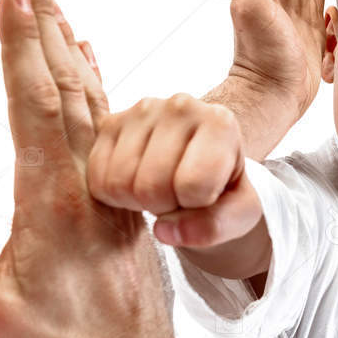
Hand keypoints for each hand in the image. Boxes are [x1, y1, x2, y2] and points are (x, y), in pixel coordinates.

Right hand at [0, 0, 207, 337]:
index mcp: (54, 200)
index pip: (35, 103)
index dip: (21, 44)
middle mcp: (90, 182)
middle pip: (66, 83)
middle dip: (45, 19)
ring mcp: (112, 188)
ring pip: (91, 99)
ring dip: (69, 43)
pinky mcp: (122, 199)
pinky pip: (109, 125)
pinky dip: (95, 83)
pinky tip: (90, 58)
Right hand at [87, 94, 263, 249]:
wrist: (201, 162)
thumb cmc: (224, 188)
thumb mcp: (240, 215)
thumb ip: (214, 227)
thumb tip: (165, 231)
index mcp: (220, 124)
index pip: (193, 186)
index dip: (196, 207)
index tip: (205, 196)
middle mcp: (180, 106)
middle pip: (151, 187)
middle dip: (164, 207)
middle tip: (179, 196)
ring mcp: (141, 110)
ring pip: (119, 183)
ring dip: (137, 202)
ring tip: (160, 188)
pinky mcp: (110, 122)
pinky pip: (97, 178)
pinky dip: (115, 195)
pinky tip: (137, 183)